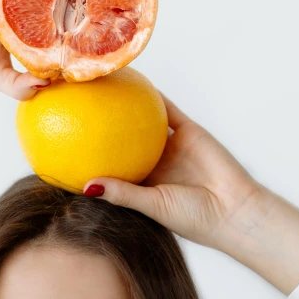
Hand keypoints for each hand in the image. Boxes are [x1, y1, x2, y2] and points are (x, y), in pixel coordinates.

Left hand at [84, 95, 298, 293]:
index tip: (62, 138)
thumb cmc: (193, 217)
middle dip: (102, 123)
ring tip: (101, 84)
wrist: (236, 209)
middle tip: (75, 104)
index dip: (88, 152)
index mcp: (141, 180)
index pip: (109, 163)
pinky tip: (135, 80)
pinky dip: (153, 95)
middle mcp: (152, 159)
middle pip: (120, 136)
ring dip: (125, 102)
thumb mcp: (153, 206)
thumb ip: (123, 194)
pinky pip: (166, 108)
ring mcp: (169, 143)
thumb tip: (86, 186)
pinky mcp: (187, 129)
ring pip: (142, 118)